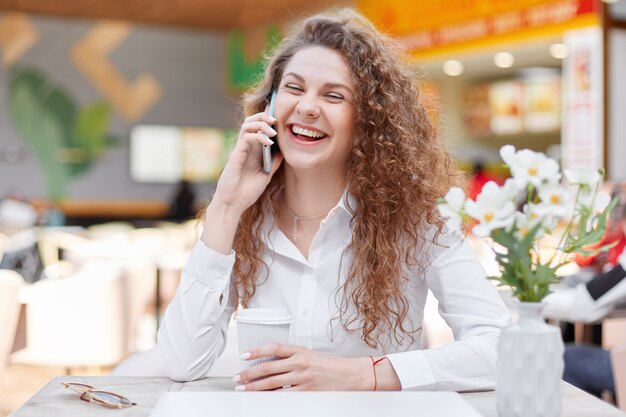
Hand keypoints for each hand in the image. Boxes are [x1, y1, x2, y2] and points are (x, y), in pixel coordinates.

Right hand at [212, 111, 282, 216]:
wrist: (233, 204)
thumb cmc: (246, 192)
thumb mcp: (266, 176)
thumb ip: (273, 163)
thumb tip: (283, 151)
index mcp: (252, 151)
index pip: (258, 129)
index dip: (267, 120)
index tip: (279, 118)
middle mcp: (245, 148)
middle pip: (251, 121)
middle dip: (264, 116)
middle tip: (276, 121)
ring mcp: (240, 150)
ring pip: (247, 125)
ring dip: (262, 124)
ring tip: (273, 132)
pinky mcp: (236, 155)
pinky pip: (246, 137)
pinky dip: (259, 136)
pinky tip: (268, 143)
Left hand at [234, 344, 371, 390]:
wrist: (349, 375)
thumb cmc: (330, 365)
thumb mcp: (310, 354)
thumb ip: (292, 356)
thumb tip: (270, 361)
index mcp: (300, 350)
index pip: (274, 348)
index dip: (257, 350)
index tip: (244, 355)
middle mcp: (300, 362)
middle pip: (268, 367)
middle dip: (249, 373)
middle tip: (237, 377)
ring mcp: (302, 378)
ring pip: (272, 383)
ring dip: (255, 387)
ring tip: (244, 389)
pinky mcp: (306, 391)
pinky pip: (284, 395)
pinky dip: (270, 397)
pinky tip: (262, 398)